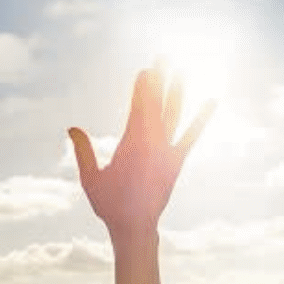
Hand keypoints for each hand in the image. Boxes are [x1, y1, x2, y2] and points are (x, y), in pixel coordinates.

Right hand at [68, 66, 212, 236]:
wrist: (135, 226)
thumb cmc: (109, 204)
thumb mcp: (90, 178)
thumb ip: (83, 151)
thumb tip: (71, 128)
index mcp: (131, 145)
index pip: (139, 108)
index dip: (143, 87)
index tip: (144, 70)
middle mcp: (153, 143)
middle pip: (158, 104)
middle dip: (160, 80)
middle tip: (163, 56)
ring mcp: (167, 151)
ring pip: (174, 114)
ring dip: (178, 91)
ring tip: (182, 70)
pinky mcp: (177, 161)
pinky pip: (191, 135)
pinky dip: (202, 118)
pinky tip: (212, 101)